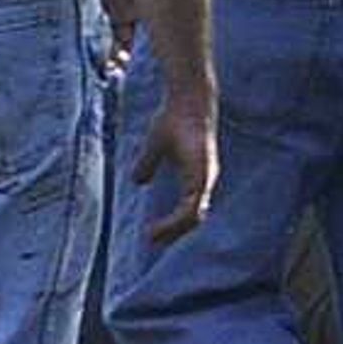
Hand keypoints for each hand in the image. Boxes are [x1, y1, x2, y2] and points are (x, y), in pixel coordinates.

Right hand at [132, 87, 218, 244]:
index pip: (189, 210)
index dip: (174, 224)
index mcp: (196, 177)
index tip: (152, 233)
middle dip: (173, 233)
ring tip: (152, 237)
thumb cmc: (174, 120)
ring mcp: (205, 177)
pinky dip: (177, 220)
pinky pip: (192, 206)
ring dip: (173, 230)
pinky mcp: (202, 174)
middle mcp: (204, 180)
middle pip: (193, 218)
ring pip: (193, 216)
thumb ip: (148, 164)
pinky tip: (160, 225)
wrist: (186, 102)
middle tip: (152, 241)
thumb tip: (138, 181)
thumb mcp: (155, 147)